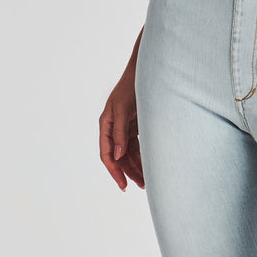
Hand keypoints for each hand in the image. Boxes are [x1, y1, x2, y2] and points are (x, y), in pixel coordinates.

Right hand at [99, 67, 144, 191]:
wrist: (146, 70)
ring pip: (129, 153)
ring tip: (148, 180)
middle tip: (142, 186)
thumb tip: (118, 155)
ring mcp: (125, 126)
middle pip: (119, 156)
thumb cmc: (132, 86)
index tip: (123, 185)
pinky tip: (150, 164)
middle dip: (129, 172)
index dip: (114, 171)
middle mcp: (114, 127)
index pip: (107, 154)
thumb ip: (120, 131)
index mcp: (106, 124)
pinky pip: (137, 144)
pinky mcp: (135, 124)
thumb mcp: (124, 108)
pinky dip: (143, 154)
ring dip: (137, 166)